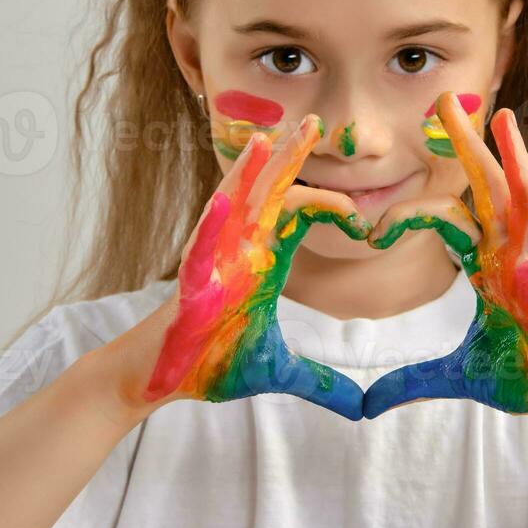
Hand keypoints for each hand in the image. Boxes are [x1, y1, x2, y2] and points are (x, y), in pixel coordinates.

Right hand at [141, 114, 371, 419]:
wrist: (162, 379)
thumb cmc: (209, 362)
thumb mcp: (278, 371)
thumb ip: (320, 382)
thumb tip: (358, 406)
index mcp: (263, 260)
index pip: (302, 216)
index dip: (332, 208)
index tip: (365, 223)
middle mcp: (239, 249)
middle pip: (269, 193)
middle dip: (291, 156)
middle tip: (316, 122)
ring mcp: (212, 261)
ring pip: (232, 205)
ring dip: (250, 171)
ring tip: (269, 138)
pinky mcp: (190, 283)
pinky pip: (201, 247)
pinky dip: (212, 223)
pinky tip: (225, 198)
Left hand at [363, 91, 527, 422]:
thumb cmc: (527, 379)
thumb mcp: (456, 379)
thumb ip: (412, 383)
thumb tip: (366, 405)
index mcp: (489, 267)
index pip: (446, 221)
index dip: (408, 216)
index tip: (372, 231)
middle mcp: (514, 256)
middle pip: (487, 189)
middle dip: (466, 144)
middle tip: (444, 101)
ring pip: (525, 202)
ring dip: (514, 158)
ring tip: (502, 116)